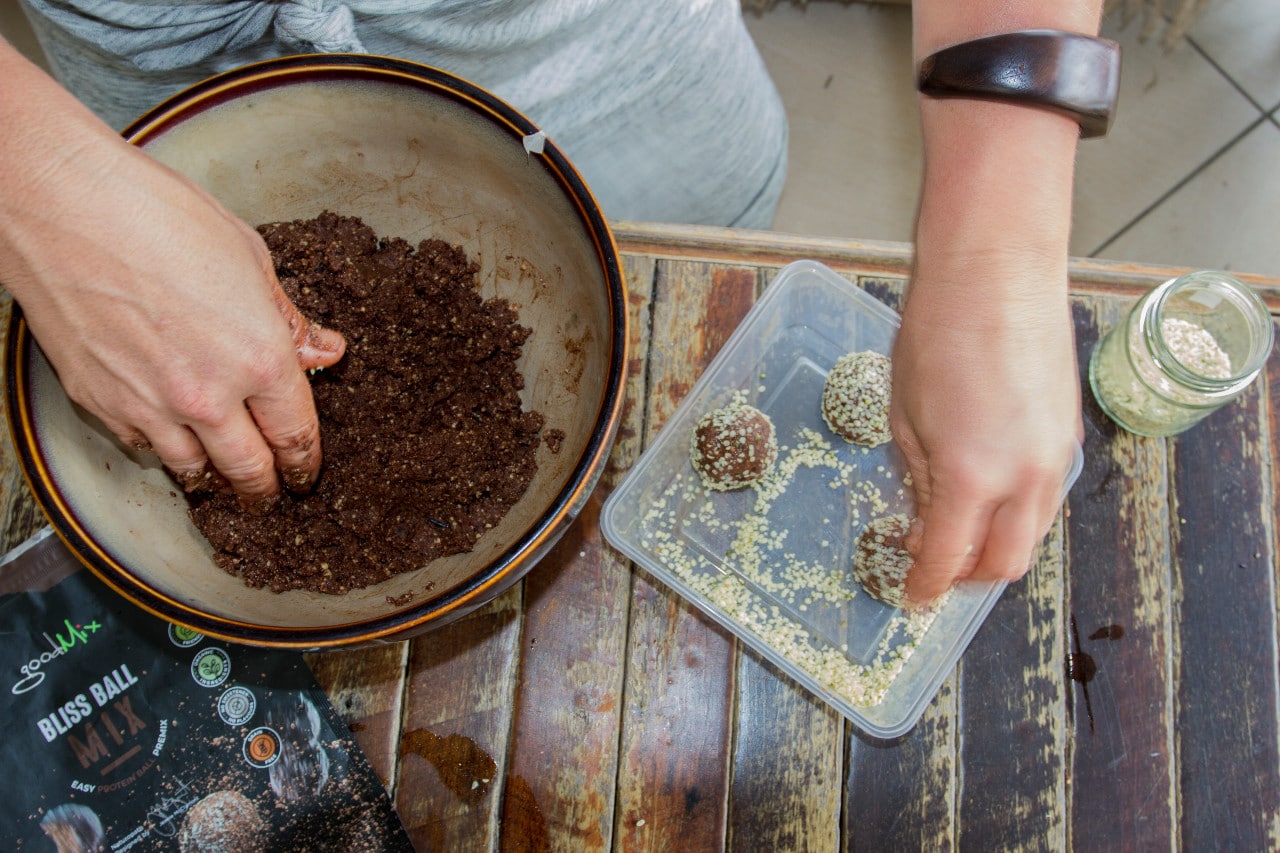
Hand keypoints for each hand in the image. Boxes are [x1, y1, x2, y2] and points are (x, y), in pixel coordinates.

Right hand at [1, 137, 344, 505]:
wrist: (63, 207)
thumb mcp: (249, 258)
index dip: (306, 460)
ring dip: (215, 479)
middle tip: (272, 498)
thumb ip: (288, 318)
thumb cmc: (158, 216)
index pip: (296, 432)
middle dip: (266, 488)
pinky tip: (170, 442)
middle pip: (249, 469)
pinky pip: (143, 446)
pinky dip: (162, 450)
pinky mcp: (102, 404)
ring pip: (193, 469)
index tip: (306, 472)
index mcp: (259, 359)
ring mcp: (151, 407)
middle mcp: (209, 396)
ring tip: (224, 482)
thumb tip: (326, 350)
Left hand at [890, 255, 1081, 604]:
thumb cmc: (938, 334)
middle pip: (1003, 564)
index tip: (910, 596)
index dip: (925, 584)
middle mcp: (1023, 479)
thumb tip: (924, 517)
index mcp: (970, 477)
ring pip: (1032, 535)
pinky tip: (990, 496)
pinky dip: (1018, 514)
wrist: (996, 274)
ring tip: (960, 533)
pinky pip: (1046, 499)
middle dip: (966, 578)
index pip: (948, 558)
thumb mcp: (904, 416)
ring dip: (997, 548)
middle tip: (934, 569)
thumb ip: (918, 476)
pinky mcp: (1068, 436)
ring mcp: (1054, 458)